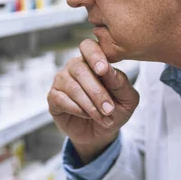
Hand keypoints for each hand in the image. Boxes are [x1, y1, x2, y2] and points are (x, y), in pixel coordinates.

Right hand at [47, 39, 138, 163]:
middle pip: (80, 69)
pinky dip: (78, 110)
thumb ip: (120, 82)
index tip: (103, 70)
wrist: (102, 132)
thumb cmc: (115, 110)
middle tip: (109, 109)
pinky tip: (87, 116)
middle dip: (97, 92)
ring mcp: (62, 80)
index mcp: (94, 60)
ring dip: (90, 105)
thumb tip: (108, 70)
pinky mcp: (53, 97)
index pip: (88, 46)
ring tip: (104, 118)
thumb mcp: (127, 99)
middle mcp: (75, 66)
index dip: (94, 55)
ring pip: (73, 87)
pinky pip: (61, 99)